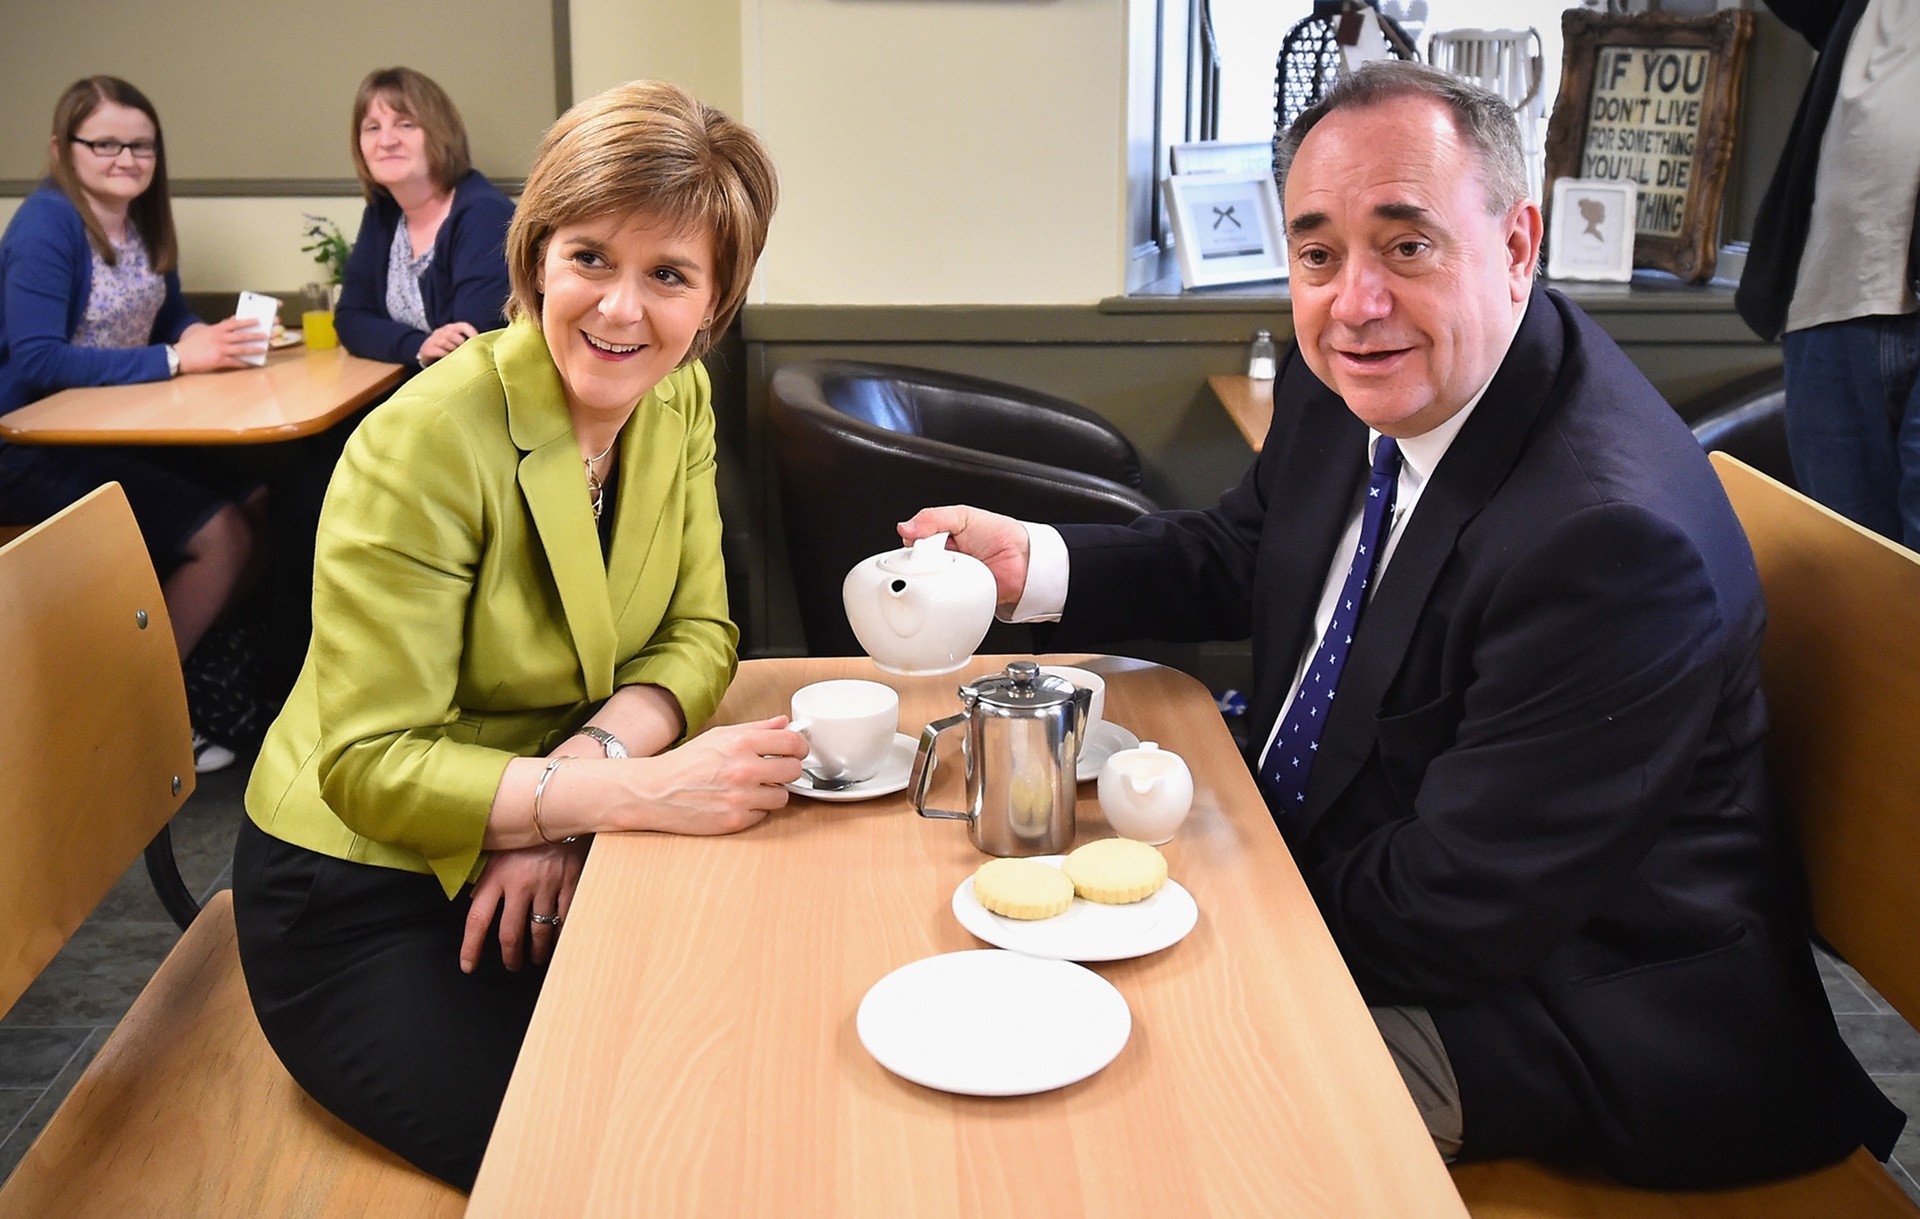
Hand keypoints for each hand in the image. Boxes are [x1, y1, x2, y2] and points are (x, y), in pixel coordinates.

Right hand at [173, 317, 267, 372]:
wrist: (180, 356)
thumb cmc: (192, 343)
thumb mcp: (205, 331)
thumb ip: (219, 327)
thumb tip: (231, 320)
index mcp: (216, 329)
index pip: (234, 323)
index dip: (247, 321)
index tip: (258, 320)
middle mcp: (219, 338)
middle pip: (241, 336)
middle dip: (255, 335)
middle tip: (266, 335)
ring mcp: (220, 349)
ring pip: (241, 349)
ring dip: (254, 349)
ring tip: (264, 349)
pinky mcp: (219, 360)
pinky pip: (235, 362)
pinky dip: (244, 363)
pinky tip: (252, 364)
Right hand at [418, 322, 479, 363]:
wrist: (426, 356)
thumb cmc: (446, 350)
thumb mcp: (456, 344)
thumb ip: (466, 343)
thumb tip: (484, 348)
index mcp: (451, 328)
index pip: (462, 326)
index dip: (471, 332)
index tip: (477, 341)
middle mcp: (441, 331)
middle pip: (453, 334)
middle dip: (461, 344)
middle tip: (466, 352)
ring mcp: (433, 339)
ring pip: (445, 342)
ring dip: (453, 350)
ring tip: (458, 357)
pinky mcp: (427, 349)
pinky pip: (438, 350)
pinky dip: (445, 355)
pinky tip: (449, 359)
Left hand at [460, 839, 588, 973]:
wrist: (560, 808)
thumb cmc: (524, 833)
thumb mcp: (498, 850)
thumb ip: (486, 877)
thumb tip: (474, 902)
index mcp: (496, 876)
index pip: (477, 919)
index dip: (471, 947)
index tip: (468, 966)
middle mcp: (520, 884)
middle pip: (510, 935)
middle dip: (511, 957)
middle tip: (513, 964)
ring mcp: (547, 885)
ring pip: (540, 932)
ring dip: (538, 951)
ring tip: (536, 957)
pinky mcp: (570, 882)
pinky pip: (566, 918)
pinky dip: (561, 933)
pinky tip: (558, 938)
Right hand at [629, 716, 806, 834]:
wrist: (655, 792)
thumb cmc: (685, 763)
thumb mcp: (719, 736)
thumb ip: (755, 728)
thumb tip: (784, 723)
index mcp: (741, 743)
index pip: (793, 742)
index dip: (799, 747)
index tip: (796, 750)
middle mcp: (743, 769)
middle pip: (794, 770)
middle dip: (787, 770)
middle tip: (774, 770)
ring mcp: (740, 797)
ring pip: (782, 797)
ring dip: (772, 792)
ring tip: (752, 787)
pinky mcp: (735, 820)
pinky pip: (763, 814)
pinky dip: (754, 809)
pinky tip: (737, 801)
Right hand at [900, 505, 1031, 610]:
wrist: (1023, 559)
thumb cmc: (998, 534)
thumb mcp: (963, 516)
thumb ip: (933, 518)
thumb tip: (905, 526)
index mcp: (939, 538)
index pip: (912, 543)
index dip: (913, 544)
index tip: (916, 543)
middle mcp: (941, 559)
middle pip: (916, 564)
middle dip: (923, 561)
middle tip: (937, 555)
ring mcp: (949, 579)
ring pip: (926, 583)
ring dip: (933, 577)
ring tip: (949, 568)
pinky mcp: (957, 597)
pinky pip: (942, 600)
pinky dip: (943, 595)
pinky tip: (952, 584)